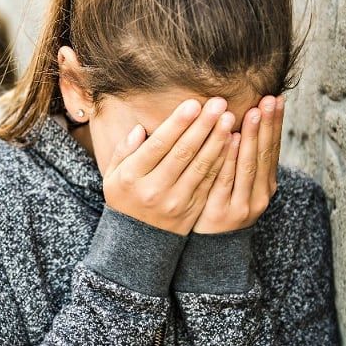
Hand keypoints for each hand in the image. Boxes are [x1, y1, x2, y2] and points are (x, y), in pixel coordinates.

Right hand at [103, 98, 234, 235]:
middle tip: (218, 104)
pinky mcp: (193, 209)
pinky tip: (232, 143)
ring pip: (201, 166)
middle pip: (183, 153)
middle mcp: (155, 189)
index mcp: (132, 177)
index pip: (158, 145)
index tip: (194, 103)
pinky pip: (210, 181)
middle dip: (203, 126)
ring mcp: (176, 201)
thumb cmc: (125, 197)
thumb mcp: (113, 174)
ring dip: (217, 140)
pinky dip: (222, 161)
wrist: (137, 241)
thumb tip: (140, 129)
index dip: (178, 124)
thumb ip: (124, 150)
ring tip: (229, 118)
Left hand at [192, 95, 283, 233]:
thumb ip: (241, 158)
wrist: (209, 248)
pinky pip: (226, 179)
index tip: (276, 98)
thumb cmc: (220, 206)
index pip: (272, 149)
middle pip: (264, 154)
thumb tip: (244, 120)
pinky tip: (232, 140)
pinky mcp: (223, 212)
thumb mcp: (237, 184)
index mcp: (265, 184)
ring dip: (252, 138)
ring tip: (254, 113)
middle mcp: (260, 194)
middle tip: (268, 100)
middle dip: (267, 125)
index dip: (275, 124)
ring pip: (248, 165)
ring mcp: (243, 204)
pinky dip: (231, 159)